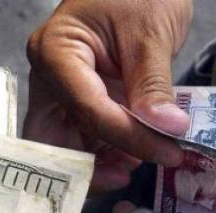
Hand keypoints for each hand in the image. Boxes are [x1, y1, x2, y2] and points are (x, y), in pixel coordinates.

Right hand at [24, 0, 192, 191]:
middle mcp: (47, 78)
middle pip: (51, 137)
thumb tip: (168, 130)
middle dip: (87, 164)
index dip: (125, 135)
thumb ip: (154, 83)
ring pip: (64, 145)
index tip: (165, 151)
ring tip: (138, 163)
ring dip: (98, 163)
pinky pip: (81, 139)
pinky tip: (132, 155)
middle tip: (126, 176)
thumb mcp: (151, 32)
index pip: (85, 106)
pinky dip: (105, 153)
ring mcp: (58, 94)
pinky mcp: (74, 105)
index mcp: (54, 51)